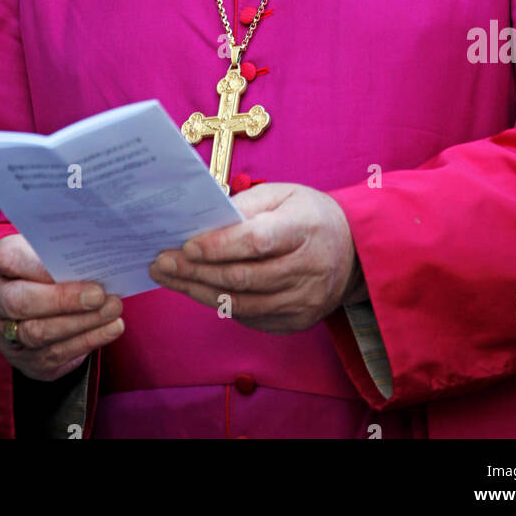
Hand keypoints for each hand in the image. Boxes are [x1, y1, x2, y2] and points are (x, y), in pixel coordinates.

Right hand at [0, 233, 124, 380]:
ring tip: (113, 309)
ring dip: (81, 323)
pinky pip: (55, 355)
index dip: (38, 265)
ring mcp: (6, 335)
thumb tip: (95, 254)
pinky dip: (87, 340)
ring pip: (39, 333)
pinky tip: (111, 328)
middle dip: (63, 299)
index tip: (72, 262)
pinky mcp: (26, 360)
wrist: (33, 303)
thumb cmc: (47, 269)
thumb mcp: (46, 252)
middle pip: (20, 303)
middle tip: (98, 294)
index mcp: (1, 266)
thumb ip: (62, 253)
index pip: (10, 260)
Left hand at [149, 182, 366, 332]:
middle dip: (197, 271)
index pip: (259, 241)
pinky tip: (196, 290)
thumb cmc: (310, 216)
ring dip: (199, 291)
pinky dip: (219, 304)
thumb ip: (247, 203)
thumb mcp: (285, 193)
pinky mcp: (297, 322)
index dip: (221, 245)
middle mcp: (307, 269)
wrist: (353, 253)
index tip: (187, 245)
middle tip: (162, 261)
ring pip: (242, 304)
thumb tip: (204, 219)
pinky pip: (250, 317)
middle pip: (244, 277)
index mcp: (305, 229)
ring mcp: (303, 301)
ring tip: (169, 278)